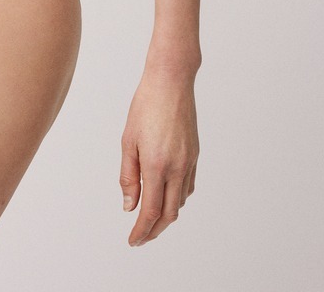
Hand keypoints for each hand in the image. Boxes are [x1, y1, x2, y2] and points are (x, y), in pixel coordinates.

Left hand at [119, 67, 198, 246]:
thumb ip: (128, 176)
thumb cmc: (145, 106)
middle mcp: (177, 167)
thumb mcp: (128, 140)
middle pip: (169, 214)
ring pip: (180, 201)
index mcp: (157, 165)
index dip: (141, 231)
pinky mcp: (195, 155)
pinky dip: (177, 198)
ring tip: (150, 218)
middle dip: (154, 230)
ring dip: (166, 215)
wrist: (171, 82)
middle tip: (140, 237)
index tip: (132, 240)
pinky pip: (188, 186)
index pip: (150, 211)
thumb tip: (129, 206)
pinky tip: (166, 196)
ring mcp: (189, 162)